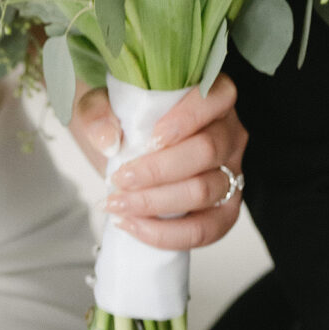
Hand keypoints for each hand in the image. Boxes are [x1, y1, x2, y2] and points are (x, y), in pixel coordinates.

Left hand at [70, 74, 246, 250]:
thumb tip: (108, 141)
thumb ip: (98, 111)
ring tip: (118, 204)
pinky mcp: (224, 209)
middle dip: (159, 170)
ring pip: (205, 191)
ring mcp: (231, 171)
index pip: (215, 99)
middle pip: (207, 151)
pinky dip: (168, 234)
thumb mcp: (102, 101)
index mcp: (212, 95)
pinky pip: (207, 229)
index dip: (187, 119)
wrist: (124, 147)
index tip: (151, 139)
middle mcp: (228, 132)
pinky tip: (134, 226)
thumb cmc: (123, 117)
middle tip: (120, 178)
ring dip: (157, 203)